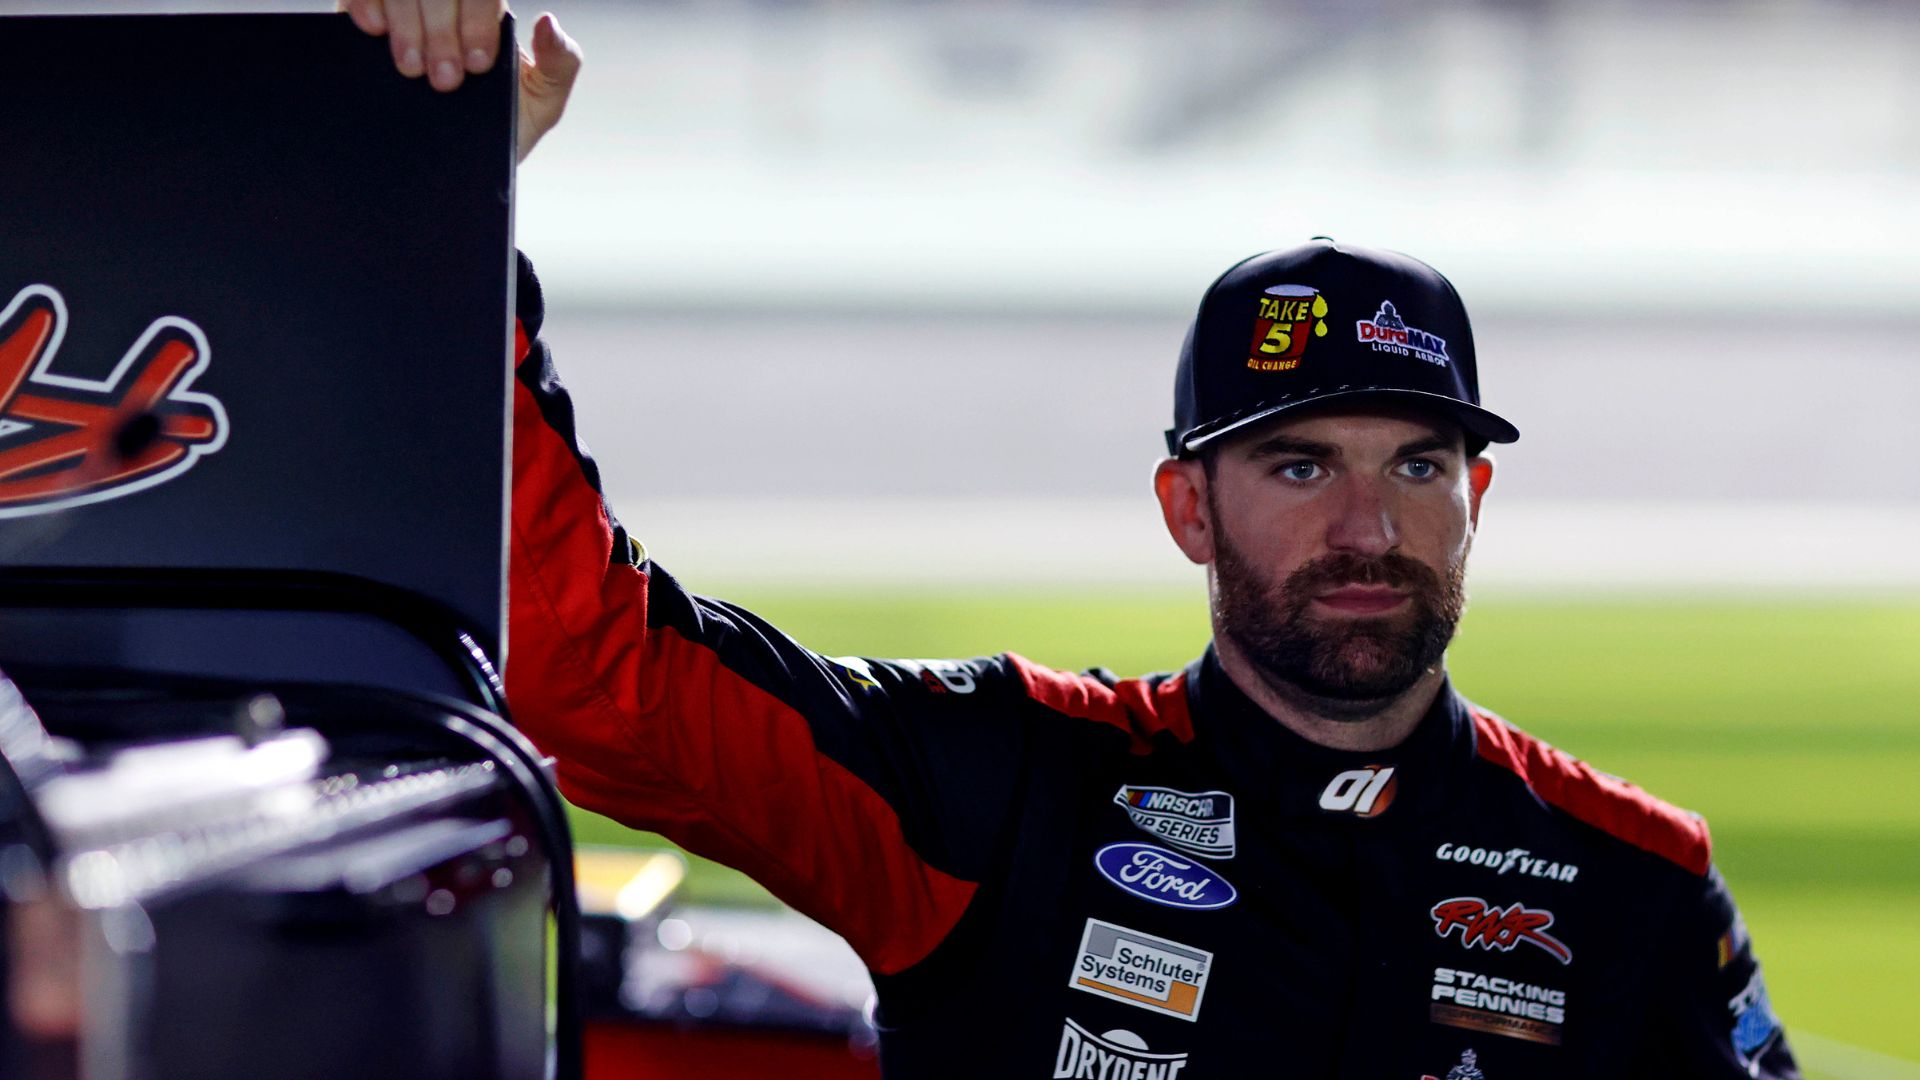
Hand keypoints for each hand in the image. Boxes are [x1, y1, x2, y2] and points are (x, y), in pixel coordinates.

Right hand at [339, 2, 582, 163]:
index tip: (475, 66)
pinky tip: (372, 30)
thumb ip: (561, 63)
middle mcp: (448, 0)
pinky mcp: (368, 11)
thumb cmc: (500, 124)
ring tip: (409, 69)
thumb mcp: (540, 101)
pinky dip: (364, 3)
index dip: (477, 22)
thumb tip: (548, 21)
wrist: (451, 163)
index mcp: (488, 8)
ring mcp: (408, 5)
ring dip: (406, 23)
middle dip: (440, 31)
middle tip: (443, 79)